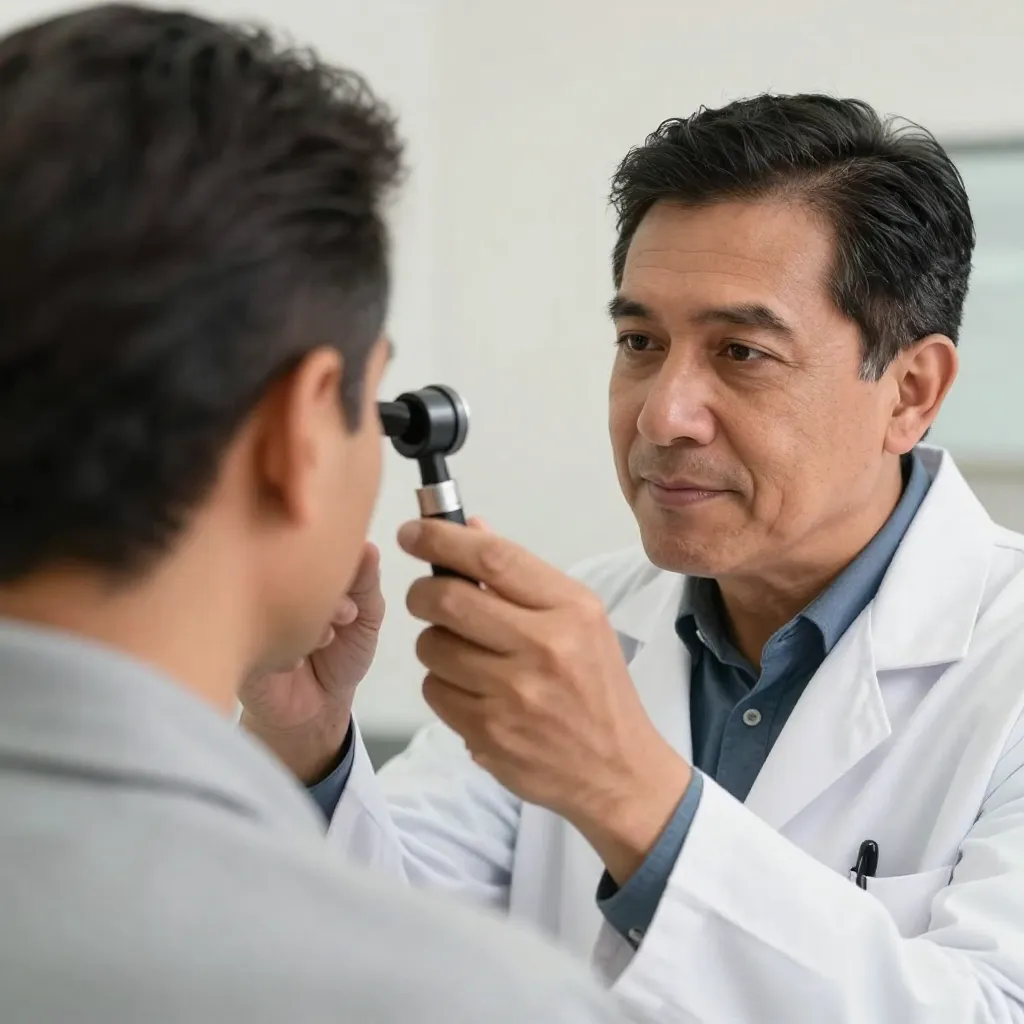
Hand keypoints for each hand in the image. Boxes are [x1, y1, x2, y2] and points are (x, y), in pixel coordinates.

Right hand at [239, 542, 384, 783]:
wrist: (314, 710)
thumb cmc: (340, 654)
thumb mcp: (365, 616)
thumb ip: (366, 582)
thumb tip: (368, 546)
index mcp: (295, 571)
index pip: (305, 542)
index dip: (334, 556)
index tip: (355, 579)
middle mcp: (266, 586)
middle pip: (285, 565)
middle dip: (324, 586)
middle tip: (348, 613)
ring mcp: (246, 615)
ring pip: (270, 599)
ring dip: (305, 617)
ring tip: (329, 637)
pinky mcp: (234, 648)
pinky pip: (255, 638)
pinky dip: (282, 647)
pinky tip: (298, 660)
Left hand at [398, 518, 691, 883]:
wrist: (617, 771)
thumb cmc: (596, 687)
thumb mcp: (580, 621)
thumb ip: (522, 576)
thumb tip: (471, 527)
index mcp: (571, 609)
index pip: (493, 558)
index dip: (441, 539)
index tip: (412, 532)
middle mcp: (545, 646)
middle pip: (448, 600)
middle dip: (422, 594)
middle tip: (425, 598)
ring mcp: (515, 693)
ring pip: (432, 646)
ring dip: (434, 643)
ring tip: (463, 653)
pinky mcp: (489, 732)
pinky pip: (434, 690)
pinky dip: (442, 684)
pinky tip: (472, 690)